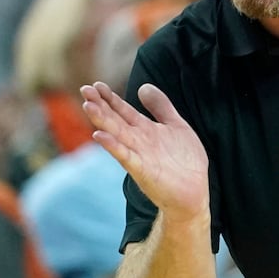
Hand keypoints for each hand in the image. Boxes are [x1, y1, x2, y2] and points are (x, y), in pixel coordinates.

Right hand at [81, 81, 209, 222]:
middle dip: (100, 105)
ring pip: (116, 134)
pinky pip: (125, 156)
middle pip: (115, 119)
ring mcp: (139, 155)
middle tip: (84, 89)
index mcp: (145, 129)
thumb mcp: (175, 125)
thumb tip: (143, 86)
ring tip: (88, 105)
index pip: (123, 110)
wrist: (194, 192)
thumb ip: (160, 106)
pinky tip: (99, 136)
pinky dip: (112, 146)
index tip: (96, 85)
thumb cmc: (184, 161)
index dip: (110, 97)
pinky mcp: (143, 170)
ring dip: (102, 120)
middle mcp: (138, 141)